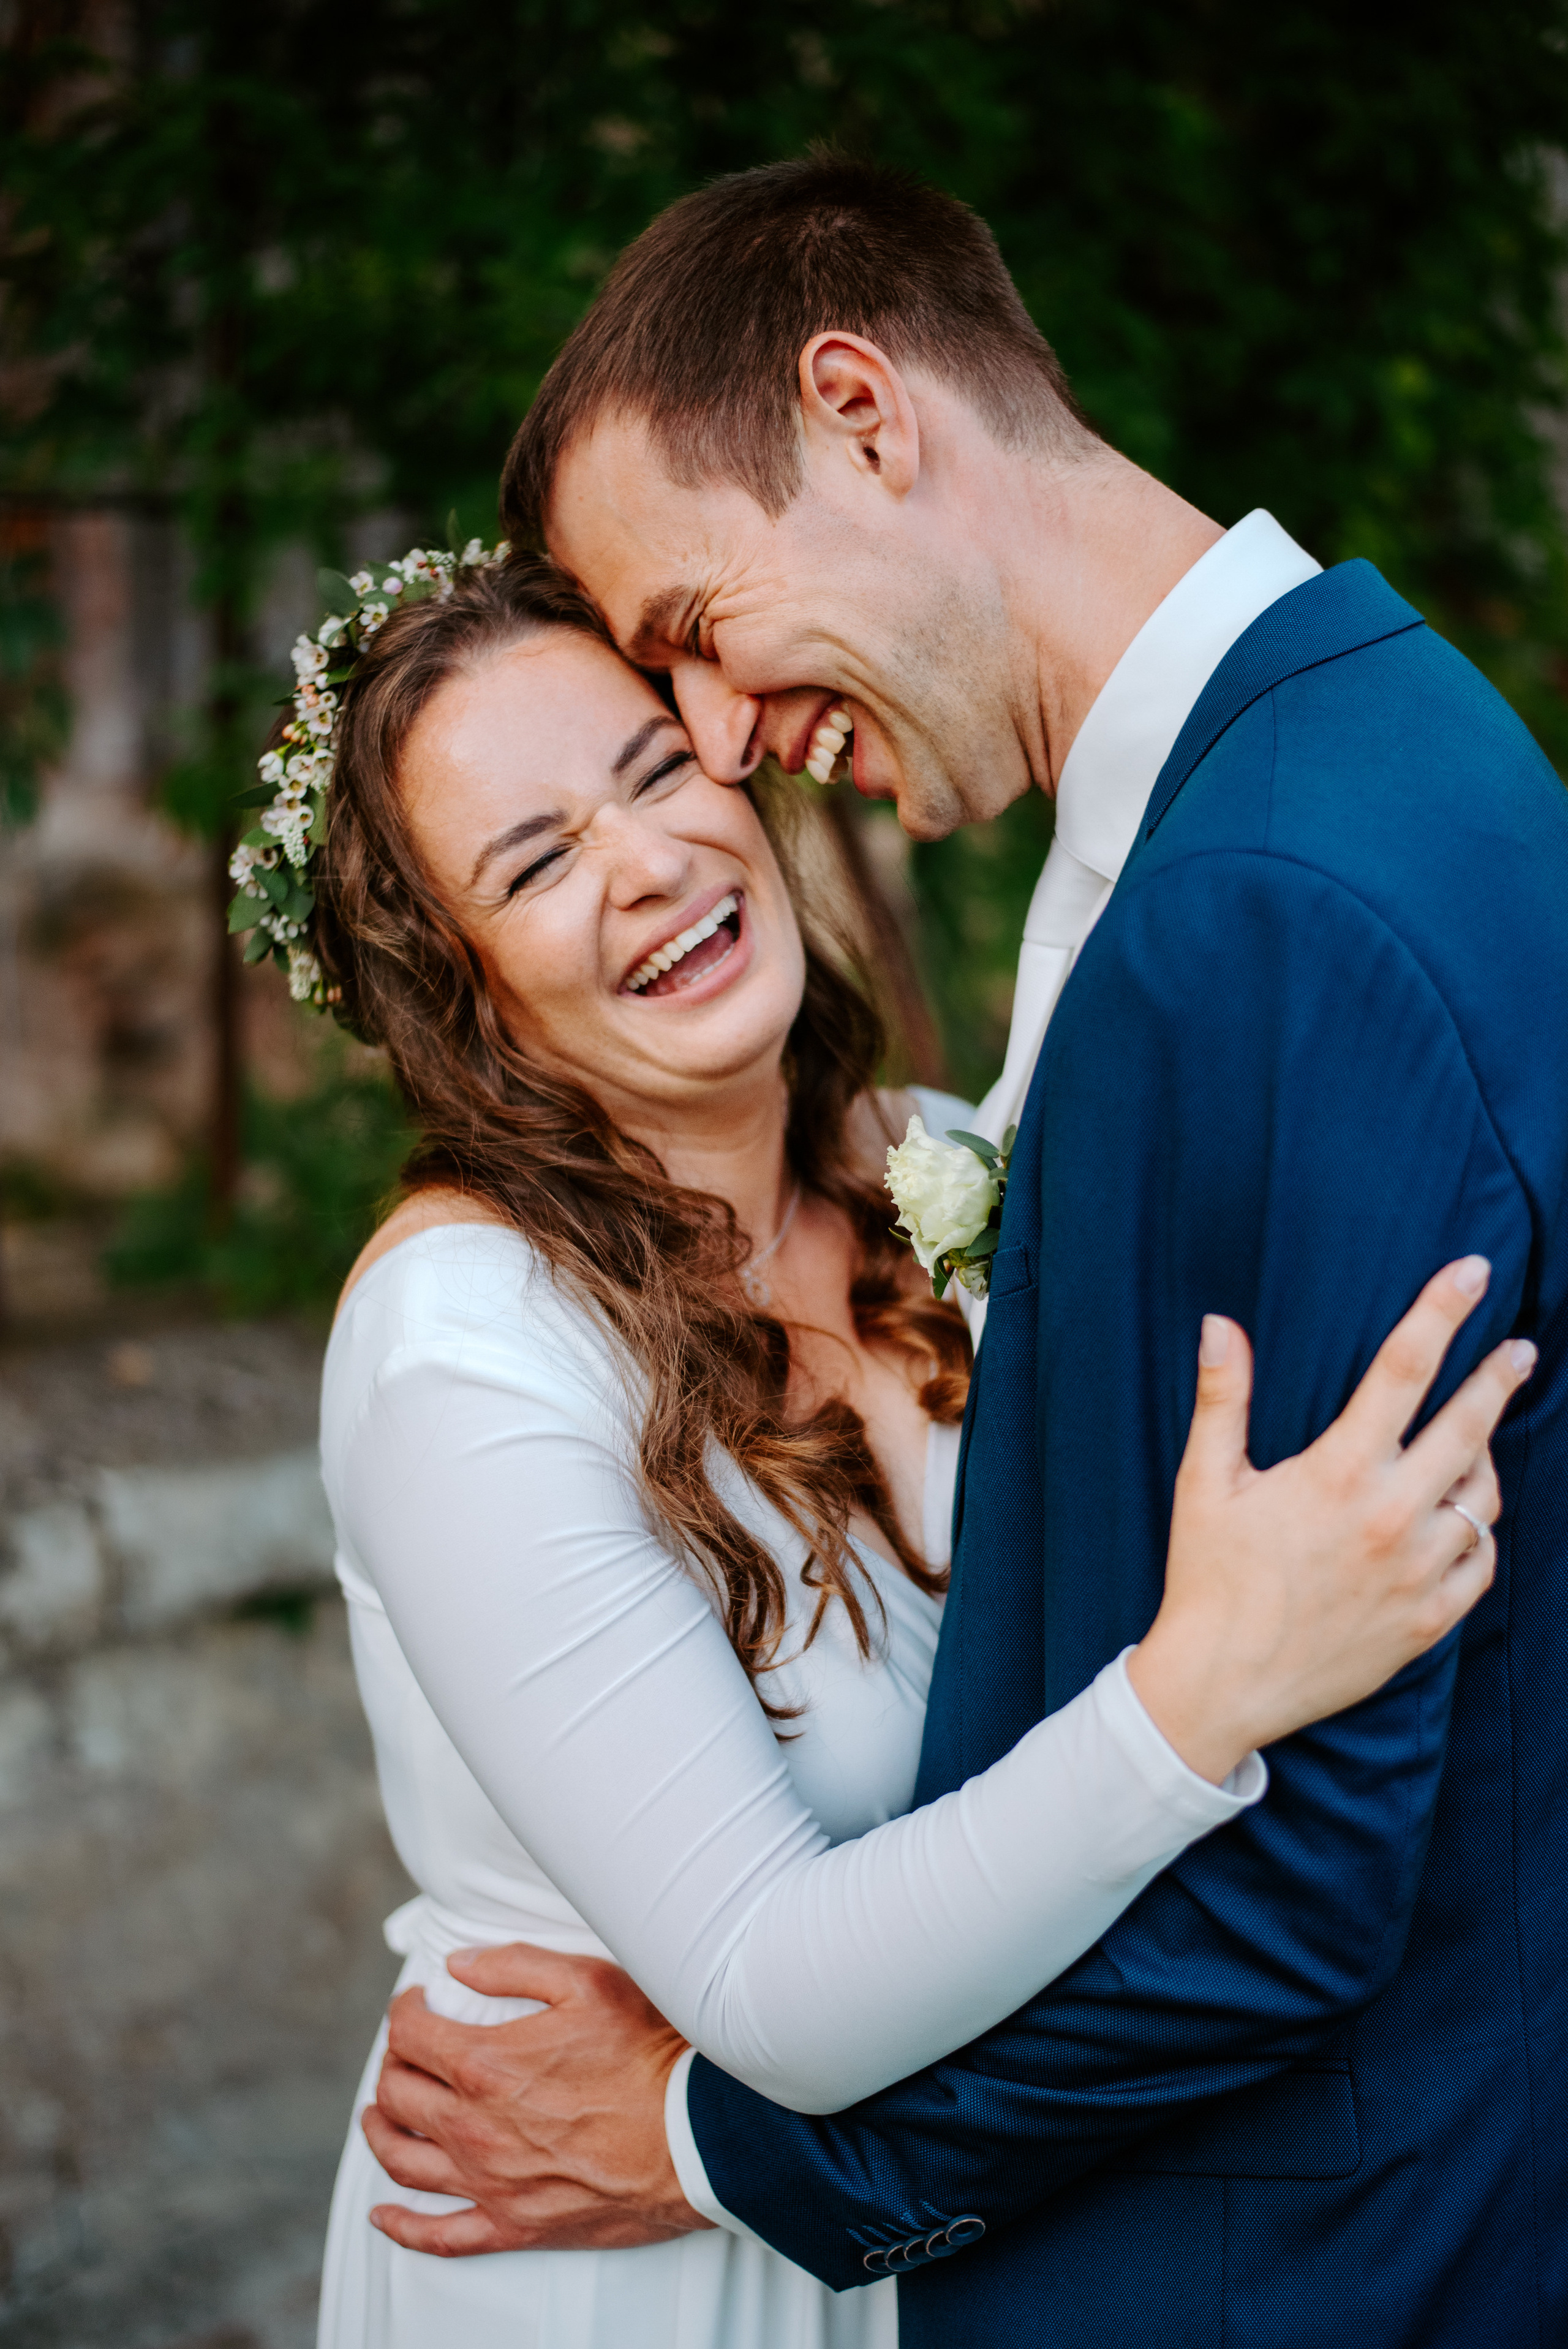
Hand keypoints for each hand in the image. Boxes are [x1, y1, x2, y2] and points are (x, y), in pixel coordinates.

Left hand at [363, 1944, 714, 2256]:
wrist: (694, 2136)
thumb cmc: (648, 2055)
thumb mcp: (586, 1982)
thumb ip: (512, 1966)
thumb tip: (457, 1965)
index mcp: (484, 2064)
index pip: (410, 2034)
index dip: (405, 2011)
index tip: (416, 2003)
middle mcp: (472, 2127)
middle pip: (399, 2094)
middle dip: (393, 2065)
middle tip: (406, 2052)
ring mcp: (488, 2182)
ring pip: (404, 2160)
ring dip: (381, 2131)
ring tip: (380, 2114)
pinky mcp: (513, 2225)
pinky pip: (439, 2236)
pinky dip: (402, 2227)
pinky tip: (384, 2215)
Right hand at [1129, 1256, 1531, 1782]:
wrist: (1221, 1686)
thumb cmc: (1208, 1578)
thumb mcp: (1204, 1483)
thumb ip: (1223, 1399)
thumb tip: (1222, 1323)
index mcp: (1337, 1474)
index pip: (1403, 1369)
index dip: (1442, 1311)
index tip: (1474, 1271)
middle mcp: (1389, 1518)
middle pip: (1468, 1427)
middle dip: (1499, 1378)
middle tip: (1520, 1351)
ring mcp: (1417, 1573)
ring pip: (1483, 1497)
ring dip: (1485, 1460)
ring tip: (1476, 1442)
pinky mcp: (1428, 1621)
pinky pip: (1482, 1563)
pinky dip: (1479, 1533)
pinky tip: (1465, 1518)